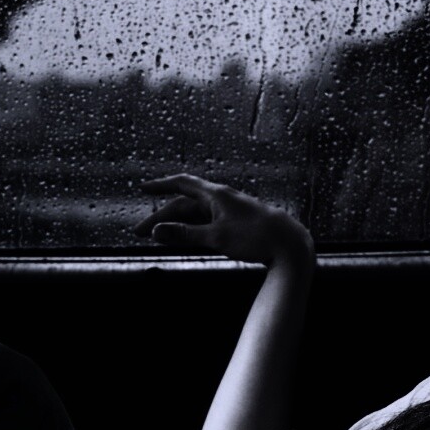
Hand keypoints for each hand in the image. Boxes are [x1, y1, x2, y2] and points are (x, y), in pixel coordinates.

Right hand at [135, 174, 312, 265]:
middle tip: (139, 233)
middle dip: (161, 217)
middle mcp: (222, 199)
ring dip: (175, 225)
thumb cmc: (256, 238)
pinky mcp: (236, 224)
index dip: (160, 185)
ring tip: (158, 237)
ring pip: (195, 215)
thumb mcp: (216, 237)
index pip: (181, 184)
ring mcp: (229, 211)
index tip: (143, 188)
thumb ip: (185, 234)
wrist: (289, 246)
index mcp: (216, 195)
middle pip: (184, 204)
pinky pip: (207, 223)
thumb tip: (156, 231)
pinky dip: (191, 229)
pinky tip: (185, 237)